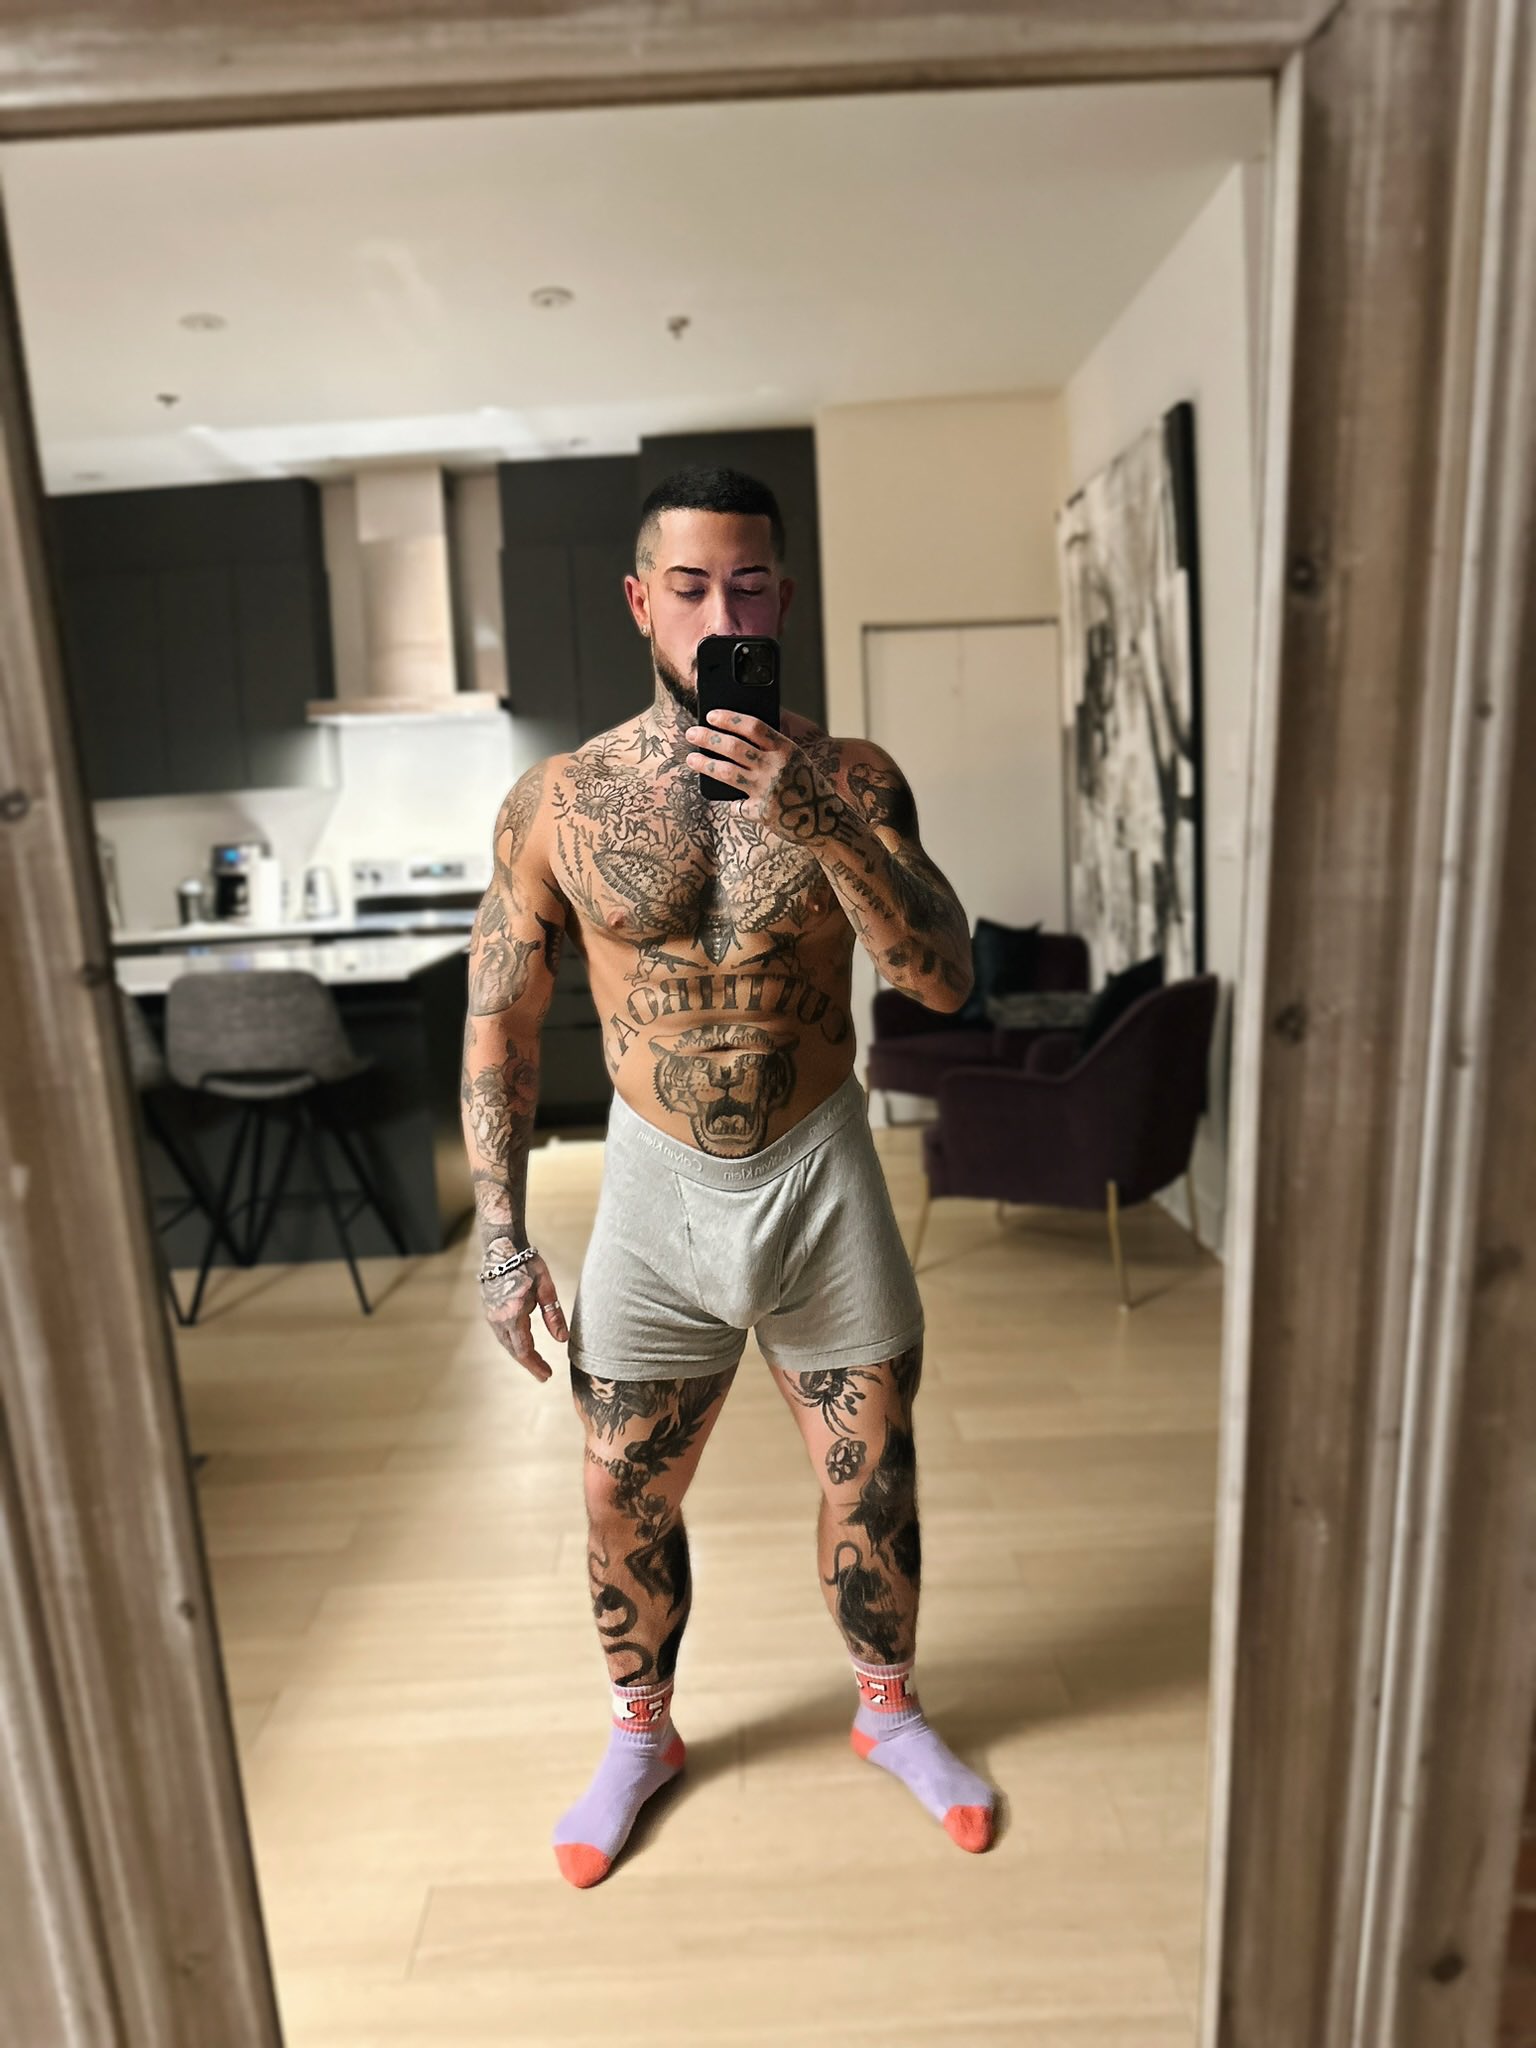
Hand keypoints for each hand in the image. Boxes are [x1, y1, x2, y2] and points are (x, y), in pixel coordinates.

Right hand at [479, 1252, 566, 1382]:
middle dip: (529, 1363)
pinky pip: (501, 1332)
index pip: (524, 1350)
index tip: (547, 1375)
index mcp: (513, 1315)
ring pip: (506, 1342)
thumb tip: (562, 1339)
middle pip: (514, 1349)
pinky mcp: (489, 1309)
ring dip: (520, 1353)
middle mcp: (499, 1318)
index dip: (535, 1365)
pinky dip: (512, 1342)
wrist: (502, 1247)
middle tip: (544, 1373)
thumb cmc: (527, 1264)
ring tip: (535, 1361)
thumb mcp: (545, 1288)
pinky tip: (521, 1343)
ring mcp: (491, 1314)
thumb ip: (554, 1315)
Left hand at [685, 711, 845, 846]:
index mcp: (786, 749)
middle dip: (708, 738)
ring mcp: (767, 790)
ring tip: (691, 758)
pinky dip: (731, 801)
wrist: (827, 820)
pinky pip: (737, 804)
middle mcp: (775, 767)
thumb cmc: (808, 785)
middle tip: (692, 733)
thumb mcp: (796, 760)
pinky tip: (725, 798)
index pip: (752, 726)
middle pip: (733, 747)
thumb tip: (737, 734)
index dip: (729, 719)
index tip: (711, 715)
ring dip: (705, 764)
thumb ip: (772, 747)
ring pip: (727, 772)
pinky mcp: (761, 812)